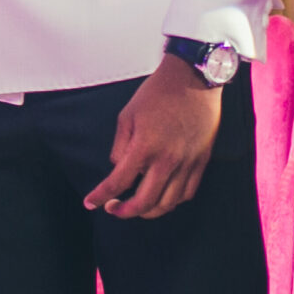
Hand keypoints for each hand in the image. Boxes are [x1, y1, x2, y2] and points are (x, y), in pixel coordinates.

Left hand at [84, 55, 223, 218]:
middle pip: (145, 202)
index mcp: (145, 146)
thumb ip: (120, 145)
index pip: (119, 182)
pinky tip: (161, 198)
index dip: (101, 196)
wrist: (193, 81)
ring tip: (136, 208)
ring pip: (169, 203)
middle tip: (113, 209)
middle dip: (125, 211)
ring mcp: (187, 163)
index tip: (91, 203)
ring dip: (149, 211)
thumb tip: (118, 167)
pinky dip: (172, 201)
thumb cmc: (157, 94)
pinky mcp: (202, 162)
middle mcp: (168, 160)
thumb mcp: (127, 115)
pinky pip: (187, 193)